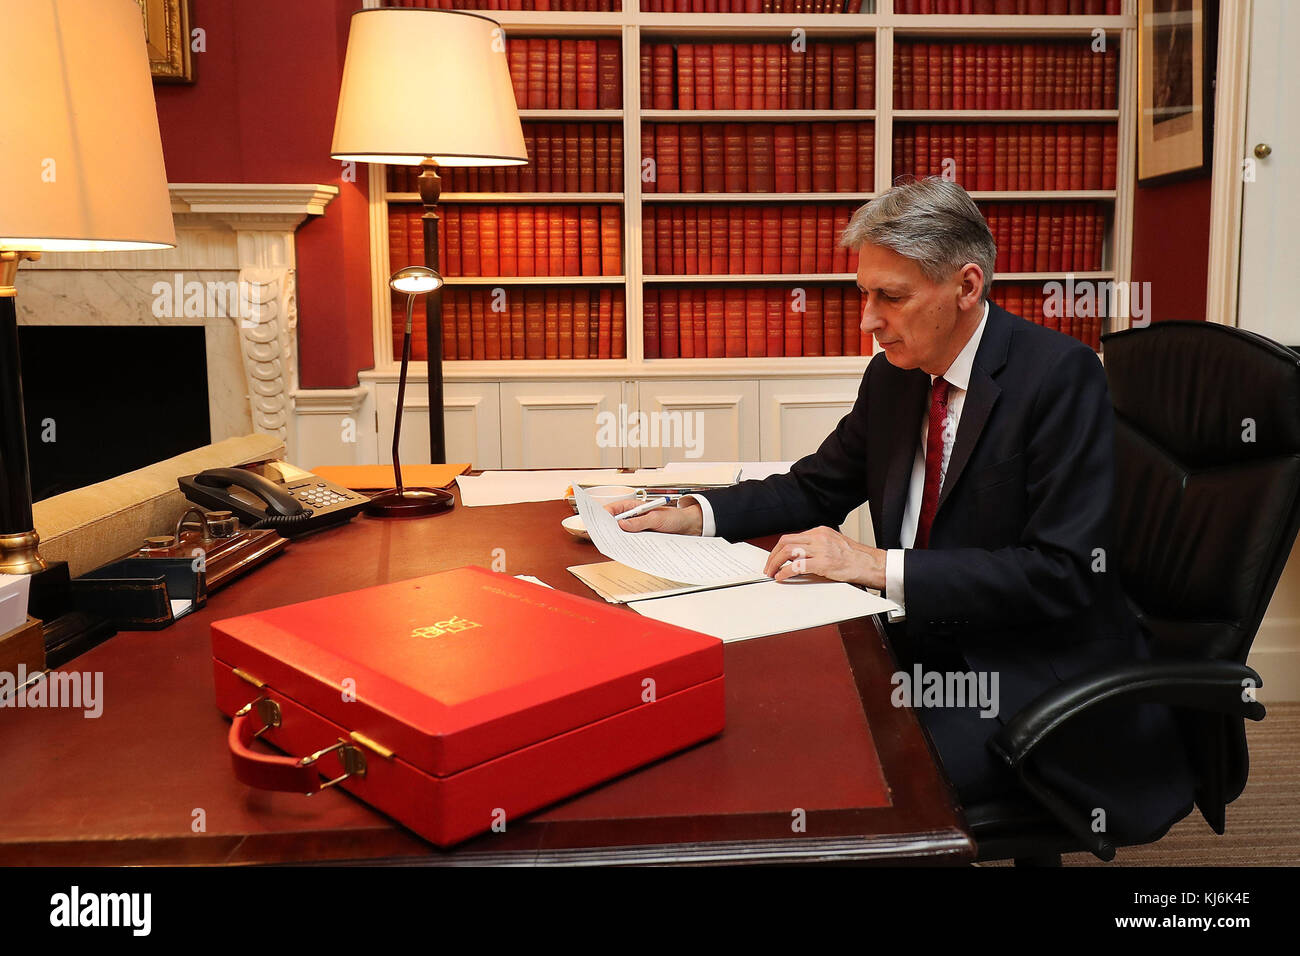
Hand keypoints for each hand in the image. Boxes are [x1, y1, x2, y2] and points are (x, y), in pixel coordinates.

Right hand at [602, 497, 703, 535]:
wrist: (687, 527)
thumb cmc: (674, 517)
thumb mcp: (656, 518)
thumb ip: (639, 522)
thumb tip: (622, 524)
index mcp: (633, 507)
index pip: (613, 509)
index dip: (604, 515)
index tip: (599, 523)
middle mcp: (633, 517)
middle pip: (614, 523)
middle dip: (608, 529)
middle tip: (603, 537)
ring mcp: (636, 528)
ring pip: (621, 533)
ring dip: (618, 539)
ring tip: (613, 544)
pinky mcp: (641, 537)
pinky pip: (631, 541)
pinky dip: (627, 545)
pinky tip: (626, 549)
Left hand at [763, 526, 885, 588]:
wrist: (869, 564)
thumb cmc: (853, 557)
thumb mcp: (832, 543)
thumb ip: (816, 546)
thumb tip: (797, 556)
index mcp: (819, 532)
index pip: (791, 537)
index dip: (778, 549)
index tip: (774, 558)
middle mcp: (818, 537)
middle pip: (785, 542)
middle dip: (772, 555)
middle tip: (768, 566)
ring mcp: (821, 549)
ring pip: (788, 551)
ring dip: (775, 563)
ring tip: (772, 572)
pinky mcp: (823, 563)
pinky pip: (797, 566)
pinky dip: (785, 572)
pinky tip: (782, 577)